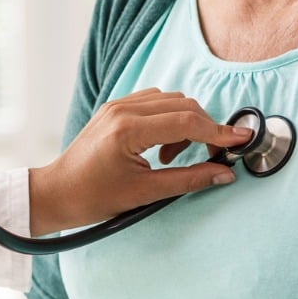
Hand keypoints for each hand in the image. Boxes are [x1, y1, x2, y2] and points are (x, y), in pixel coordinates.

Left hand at [28, 89, 251, 235]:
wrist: (57, 193)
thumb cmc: (93, 198)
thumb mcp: (145, 193)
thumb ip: (189, 179)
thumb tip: (224, 173)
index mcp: (128, 129)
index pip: (186, 121)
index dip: (218, 131)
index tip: (241, 139)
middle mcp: (122, 109)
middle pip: (182, 104)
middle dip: (205, 127)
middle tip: (213, 156)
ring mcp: (117, 105)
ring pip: (170, 100)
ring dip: (185, 123)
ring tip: (174, 158)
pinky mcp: (115, 107)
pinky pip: (154, 102)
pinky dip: (168, 119)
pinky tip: (162, 147)